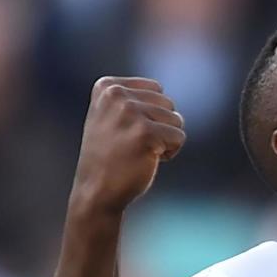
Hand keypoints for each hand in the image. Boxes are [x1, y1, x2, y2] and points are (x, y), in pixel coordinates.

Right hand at [70, 77, 185, 215]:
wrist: (97, 190)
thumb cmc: (111, 156)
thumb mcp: (111, 116)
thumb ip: (130, 98)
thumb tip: (160, 88)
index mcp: (107, 86)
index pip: (156, 89)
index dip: (151, 114)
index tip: (127, 130)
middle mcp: (116, 94)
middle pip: (168, 104)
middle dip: (161, 127)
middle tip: (134, 144)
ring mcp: (130, 112)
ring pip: (177, 120)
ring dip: (165, 140)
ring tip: (139, 152)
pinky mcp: (145, 132)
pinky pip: (179, 137)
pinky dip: (170, 152)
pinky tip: (147, 159)